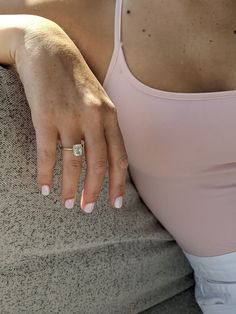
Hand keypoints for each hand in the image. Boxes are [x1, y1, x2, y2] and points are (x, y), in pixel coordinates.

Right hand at [15, 16, 127, 211]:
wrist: (47, 49)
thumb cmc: (74, 78)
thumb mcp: (99, 99)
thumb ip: (105, 125)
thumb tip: (106, 157)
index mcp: (110, 115)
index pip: (119, 157)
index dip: (119, 183)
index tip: (116, 203)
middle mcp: (93, 117)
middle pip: (99, 164)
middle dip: (95, 191)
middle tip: (89, 210)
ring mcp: (69, 117)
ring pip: (73, 162)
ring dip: (71, 188)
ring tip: (68, 204)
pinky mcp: (45, 117)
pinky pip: (48, 154)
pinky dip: (46, 174)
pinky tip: (44, 188)